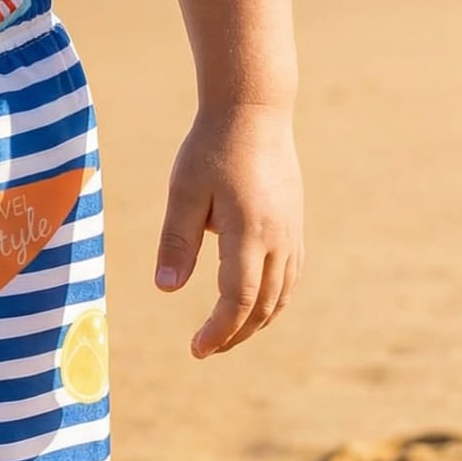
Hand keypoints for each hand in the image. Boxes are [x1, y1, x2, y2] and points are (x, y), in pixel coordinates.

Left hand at [155, 103, 303, 357]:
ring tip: (225, 337)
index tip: (197, 349)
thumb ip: (176, 242)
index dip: (218, 329)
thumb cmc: (211, 148)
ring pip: (281, 294)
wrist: (255, 110)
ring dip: (254, 323)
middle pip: (262, 305)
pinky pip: (290, 276)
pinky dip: (272, 301)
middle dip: (234, 334)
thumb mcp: (183, 193)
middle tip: (204, 350)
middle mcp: (278, 236)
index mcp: (249, 231)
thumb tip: (166, 289)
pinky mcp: (294, 224)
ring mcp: (292, 231)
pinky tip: (252, 309)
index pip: (237, 298)